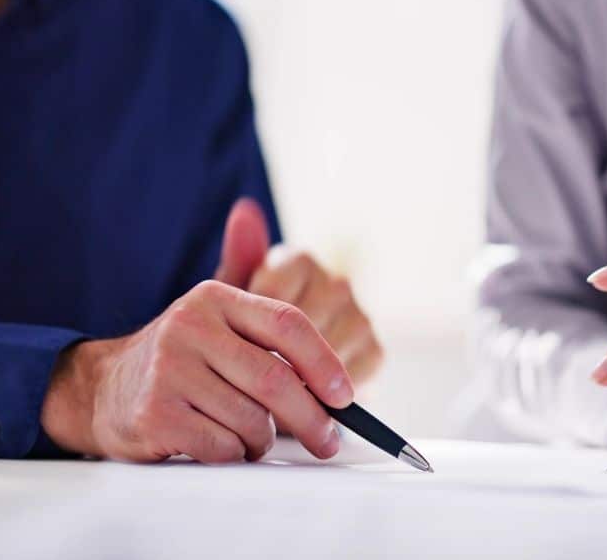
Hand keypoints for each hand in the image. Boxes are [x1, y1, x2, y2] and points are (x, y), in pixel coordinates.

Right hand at [42, 212, 357, 462]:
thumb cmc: (180, 357)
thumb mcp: (213, 312)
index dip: (325, 363)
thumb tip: (251, 214)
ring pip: (251, 420)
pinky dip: (234, 454)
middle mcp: (188, 327)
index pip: (288, 324)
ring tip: (254, 437)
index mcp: (213, 297)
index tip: (345, 396)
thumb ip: (249, 273)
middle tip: (327, 441)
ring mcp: (168, 371)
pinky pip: (222, 446)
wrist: (104, 390)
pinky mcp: (154, 414)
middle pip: (275, 380)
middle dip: (311, 418)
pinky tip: (221, 444)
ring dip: (264, 440)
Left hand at [214, 199, 383, 386]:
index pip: (277, 295)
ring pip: (329, 351)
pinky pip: (352, 374)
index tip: (240, 352)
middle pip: (306, 325)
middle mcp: (336, 283)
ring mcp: (359, 316)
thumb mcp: (232, 305)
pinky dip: (326, 392)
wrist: (271, 379)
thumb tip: (244, 210)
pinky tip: (305, 397)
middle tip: (254, 379)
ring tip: (274, 393)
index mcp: (300, 261)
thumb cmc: (245, 335)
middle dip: (276, 357)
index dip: (254, 332)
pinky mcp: (374, 351)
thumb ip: (239, 260)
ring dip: (300, 376)